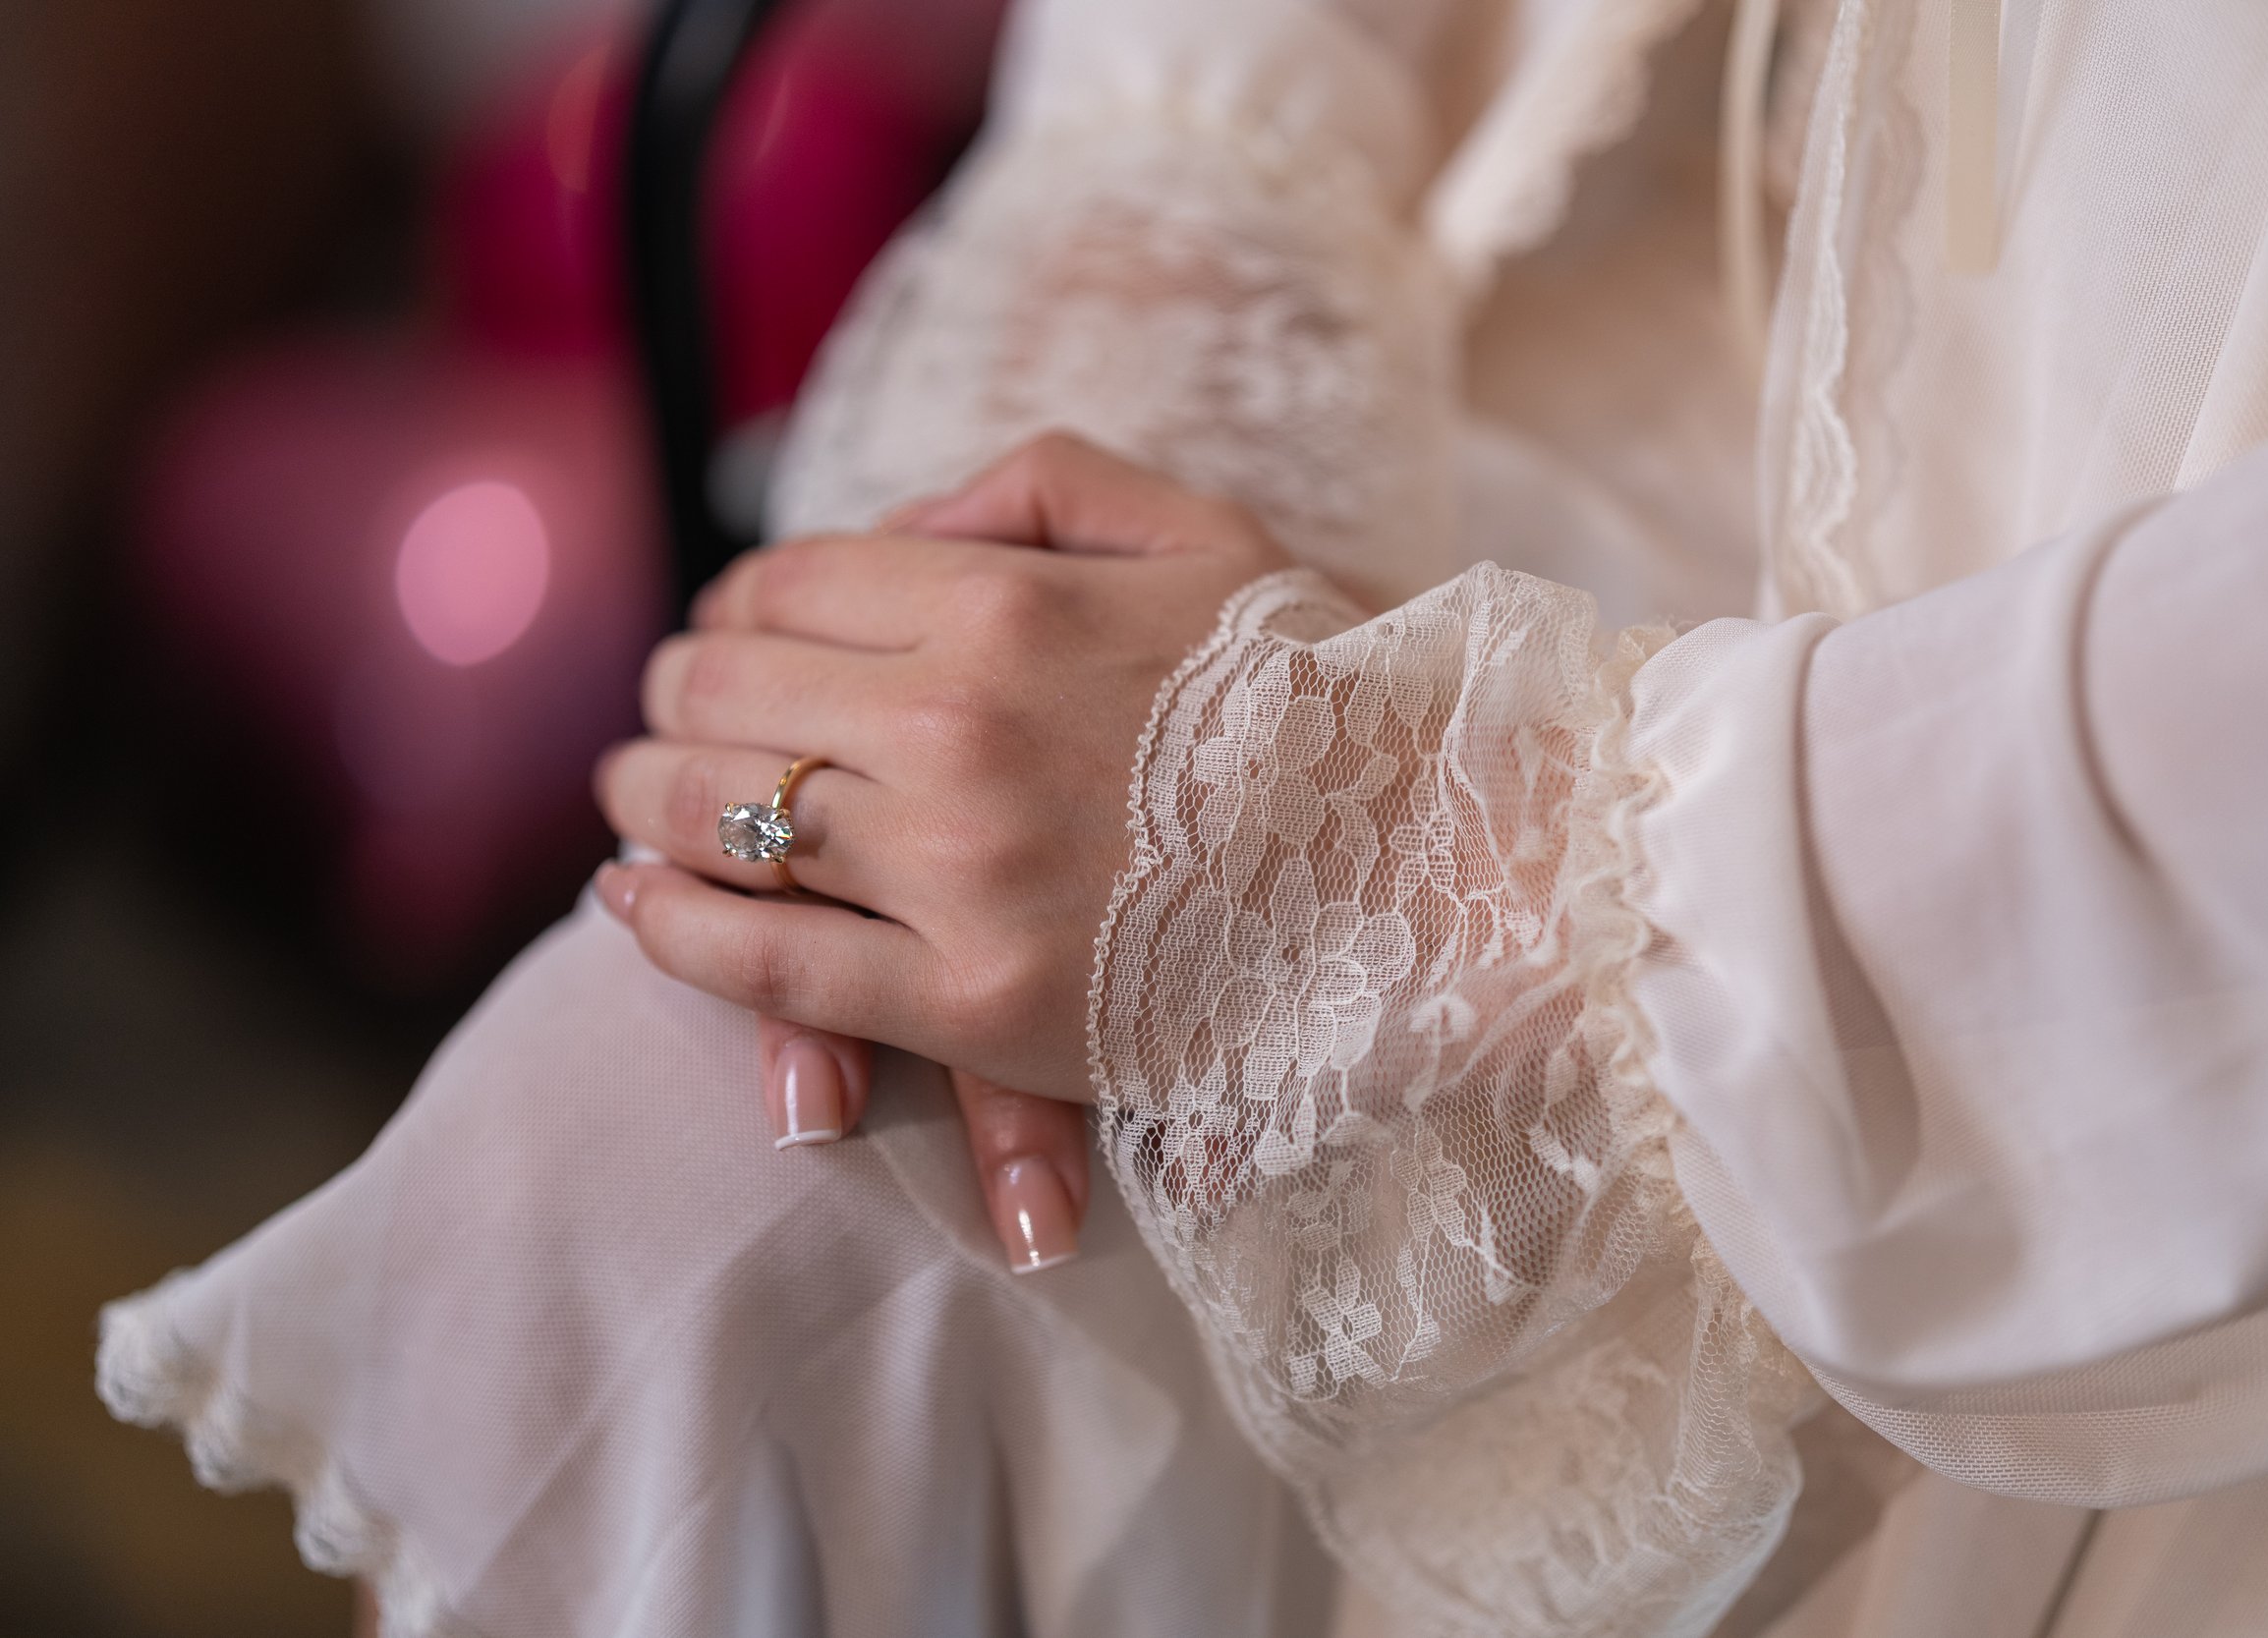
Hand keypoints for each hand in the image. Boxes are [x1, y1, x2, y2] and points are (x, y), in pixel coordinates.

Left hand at [592, 436, 1292, 1246]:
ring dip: (649, 799)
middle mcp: (956, 724)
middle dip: (675, 699)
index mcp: (1004, 601)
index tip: (731, 640)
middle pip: (725, 692)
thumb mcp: (1209, 535)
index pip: (785, 584)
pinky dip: (674, 929)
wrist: (1445, 873)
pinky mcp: (975, 1002)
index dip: (735, 609)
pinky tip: (634, 904)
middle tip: (662, 719)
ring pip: (723, 817)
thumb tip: (900, 512)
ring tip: (636, 801)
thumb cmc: (1329, 698)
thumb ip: (1044, 485)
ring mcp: (958, 869)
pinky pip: (768, 961)